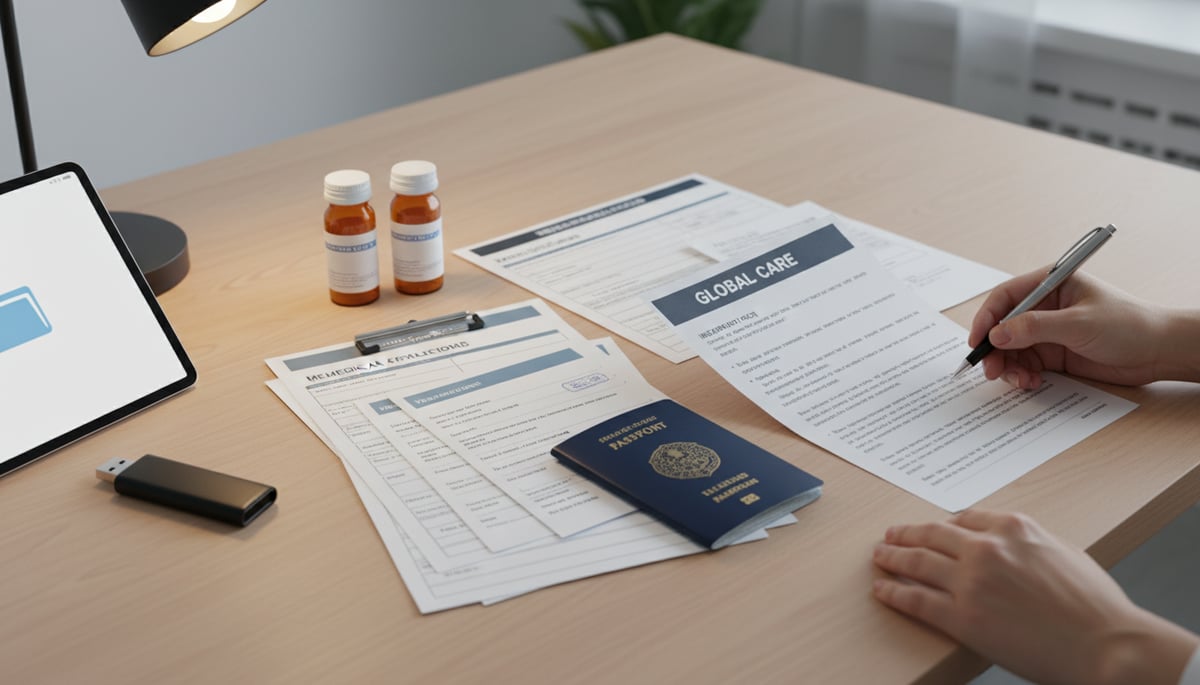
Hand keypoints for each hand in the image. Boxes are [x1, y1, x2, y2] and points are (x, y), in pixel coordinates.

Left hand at [872, 510, 1199, 684]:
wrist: (1107, 645)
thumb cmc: (1096, 607)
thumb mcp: (1065, 553)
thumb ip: (1029, 543)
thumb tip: (1011, 546)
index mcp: (1014, 527)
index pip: (964, 519)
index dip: (941, 525)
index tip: (929, 528)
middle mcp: (987, 547)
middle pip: (932, 535)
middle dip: (907, 534)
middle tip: (890, 535)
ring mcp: (971, 581)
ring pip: (917, 562)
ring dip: (892, 558)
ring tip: (880, 556)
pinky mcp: (962, 617)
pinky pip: (916, 600)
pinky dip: (894, 592)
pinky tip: (882, 589)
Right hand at [968, 269, 1175, 388]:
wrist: (1159, 352)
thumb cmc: (1129, 325)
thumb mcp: (1078, 324)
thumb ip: (1035, 328)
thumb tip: (997, 335)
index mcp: (1050, 284)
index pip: (1005, 297)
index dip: (987, 318)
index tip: (978, 341)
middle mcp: (1044, 306)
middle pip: (1003, 326)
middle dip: (995, 349)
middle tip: (992, 370)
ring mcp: (1048, 331)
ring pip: (1011, 348)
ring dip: (1009, 366)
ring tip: (1019, 380)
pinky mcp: (1054, 353)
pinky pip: (1025, 364)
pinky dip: (1022, 375)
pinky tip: (1032, 383)